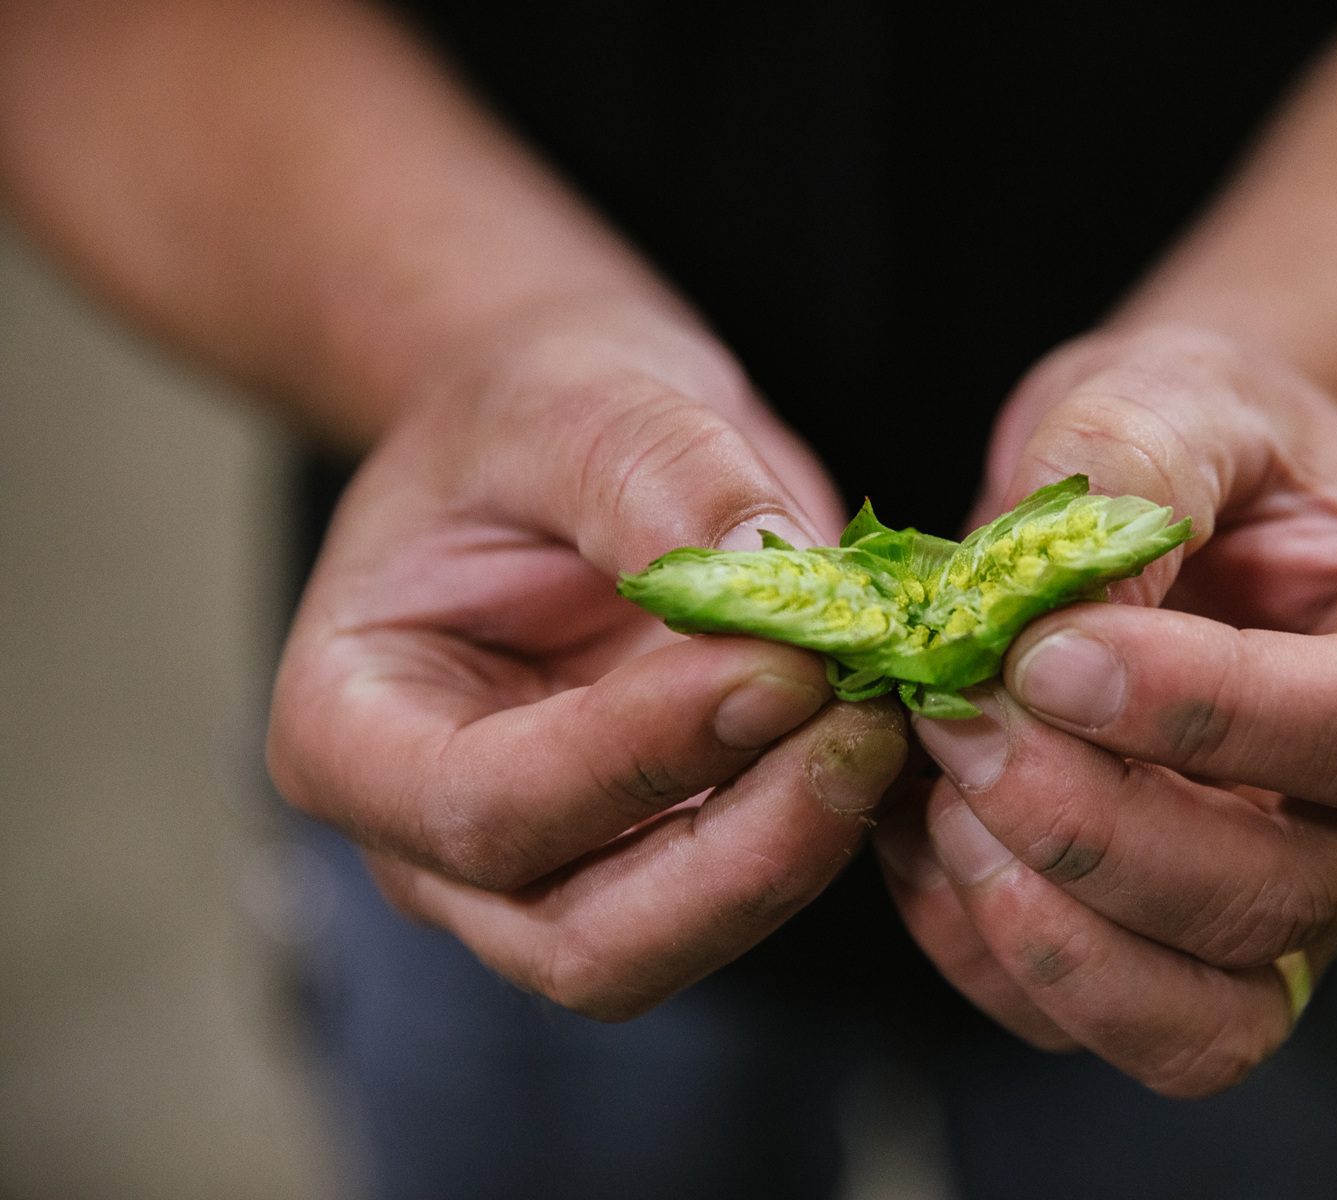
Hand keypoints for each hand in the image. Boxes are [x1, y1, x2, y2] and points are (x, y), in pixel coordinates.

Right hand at [268, 321, 907, 1018]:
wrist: (568, 437)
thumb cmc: (530, 413)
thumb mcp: (575, 402)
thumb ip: (660, 484)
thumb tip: (780, 592)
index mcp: (353, 732)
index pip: (485, 808)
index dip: (639, 756)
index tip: (779, 664)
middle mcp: (436, 841)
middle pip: (584, 941)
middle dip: (741, 855)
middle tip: (862, 722)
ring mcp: (552, 868)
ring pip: (680, 944)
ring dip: (800, 847)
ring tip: (887, 709)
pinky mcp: (663, 856)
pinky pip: (749, 892)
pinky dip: (829, 828)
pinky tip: (890, 729)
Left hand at [876, 326, 1336, 1094]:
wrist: (1184, 511)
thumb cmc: (1214, 447)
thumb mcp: (1186, 392)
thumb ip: (1135, 463)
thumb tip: (1055, 607)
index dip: (1205, 711)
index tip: (1046, 657)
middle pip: (1275, 897)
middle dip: (1092, 824)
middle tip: (959, 716)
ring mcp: (1297, 916)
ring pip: (1198, 1020)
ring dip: (1045, 923)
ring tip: (941, 791)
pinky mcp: (1183, 967)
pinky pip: (1094, 1027)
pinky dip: (988, 954)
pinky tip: (924, 832)